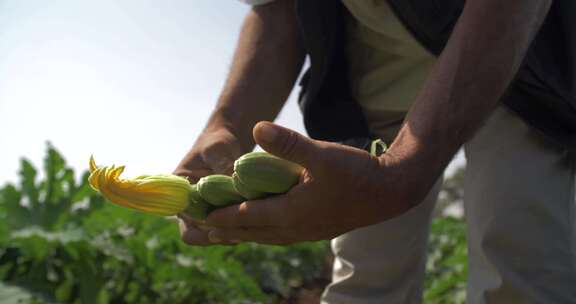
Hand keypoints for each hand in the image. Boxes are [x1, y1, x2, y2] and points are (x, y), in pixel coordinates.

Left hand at [187, 122, 424, 244]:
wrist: (391, 192)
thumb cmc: (356, 173)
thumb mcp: (321, 155)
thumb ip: (288, 144)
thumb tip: (256, 128)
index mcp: (291, 213)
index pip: (245, 217)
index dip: (221, 215)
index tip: (198, 215)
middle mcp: (295, 228)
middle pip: (251, 232)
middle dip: (226, 230)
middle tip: (202, 228)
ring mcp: (307, 232)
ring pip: (266, 236)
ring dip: (244, 233)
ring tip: (225, 231)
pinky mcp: (317, 229)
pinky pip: (280, 235)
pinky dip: (263, 232)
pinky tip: (263, 226)